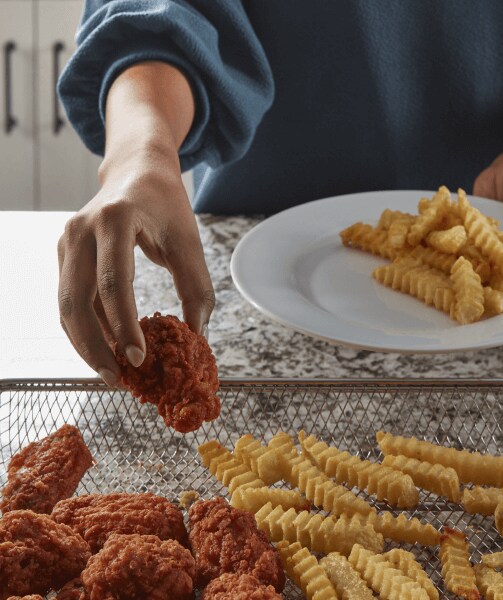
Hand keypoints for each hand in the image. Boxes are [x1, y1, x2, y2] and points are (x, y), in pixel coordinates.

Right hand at [57, 147, 214, 386]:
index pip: (114, 283)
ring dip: (86, 343)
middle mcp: (81, 230)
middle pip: (77, 300)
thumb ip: (195, 287)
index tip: (139, 359)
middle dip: (95, 346)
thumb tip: (197, 336)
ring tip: (112, 372)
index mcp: (115, 219)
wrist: (137, 170)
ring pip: (66, 305)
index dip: (124, 325)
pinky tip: (106, 348)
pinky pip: (69, 299)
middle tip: (119, 379)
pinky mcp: (64, 253)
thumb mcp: (188, 240)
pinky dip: (85, 327)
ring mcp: (66, 241)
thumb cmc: (166, 204)